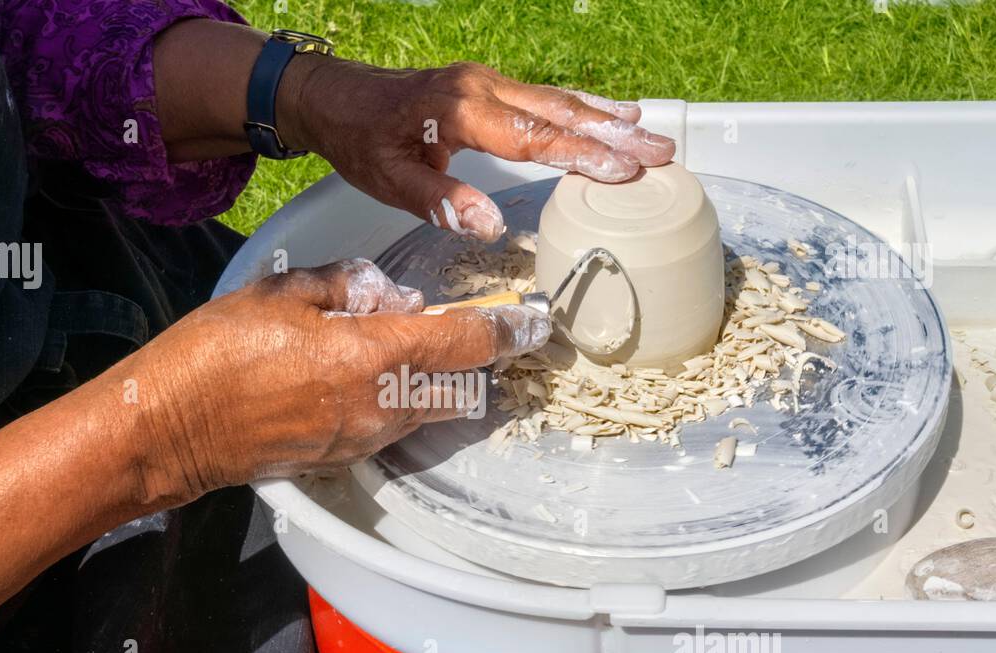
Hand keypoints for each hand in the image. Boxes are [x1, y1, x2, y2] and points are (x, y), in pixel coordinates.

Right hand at [114, 260, 550, 503]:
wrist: (172, 430)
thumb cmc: (218, 353)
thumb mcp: (282, 291)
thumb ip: (347, 286)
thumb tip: (387, 297)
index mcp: (374, 356)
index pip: (467, 346)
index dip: (508, 331)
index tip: (536, 321)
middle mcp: (383, 406)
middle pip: (460, 386)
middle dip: (476, 359)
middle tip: (475, 330)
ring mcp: (365, 438)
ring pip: (429, 407)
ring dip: (435, 379)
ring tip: (402, 345)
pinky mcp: (344, 457)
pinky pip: (394, 424)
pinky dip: (400, 398)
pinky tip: (364, 374)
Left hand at [279, 59, 675, 241]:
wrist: (333, 97)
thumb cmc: (359, 139)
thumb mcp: (389, 179)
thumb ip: (440, 200)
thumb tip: (489, 226)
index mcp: (461, 109)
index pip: (534, 136)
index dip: (582, 154)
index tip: (624, 170)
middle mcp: (481, 87)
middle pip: (560, 111)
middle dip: (614, 134)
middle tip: (662, 153)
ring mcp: (485, 82)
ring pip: (556, 100)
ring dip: (606, 119)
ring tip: (650, 134)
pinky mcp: (485, 88)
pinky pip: (542, 98)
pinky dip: (581, 107)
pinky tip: (609, 114)